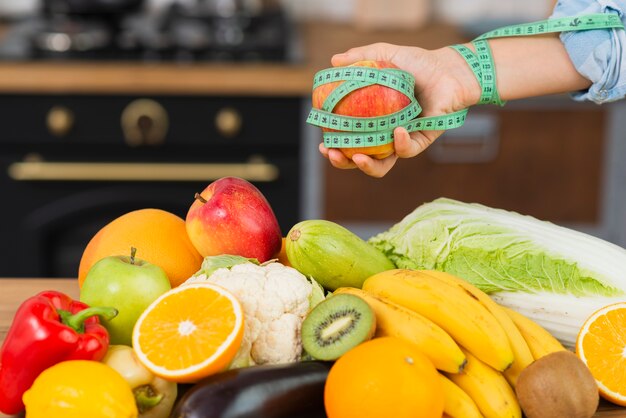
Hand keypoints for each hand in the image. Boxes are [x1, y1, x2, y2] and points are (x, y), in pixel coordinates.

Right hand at [320, 42, 480, 176]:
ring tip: (358, 158)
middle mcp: (386, 135)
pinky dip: (401, 143)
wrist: (449, 69)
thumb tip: (333, 61)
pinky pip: (408, 150)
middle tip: (333, 153)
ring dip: (367, 166)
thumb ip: (361, 57)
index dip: (335, 147)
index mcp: (373, 121)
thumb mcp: (385, 56)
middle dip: (344, 162)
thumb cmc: (419, 64)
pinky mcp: (421, 140)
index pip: (350, 140)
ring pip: (383, 165)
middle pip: (361, 159)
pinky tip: (396, 132)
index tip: (323, 144)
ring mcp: (403, 140)